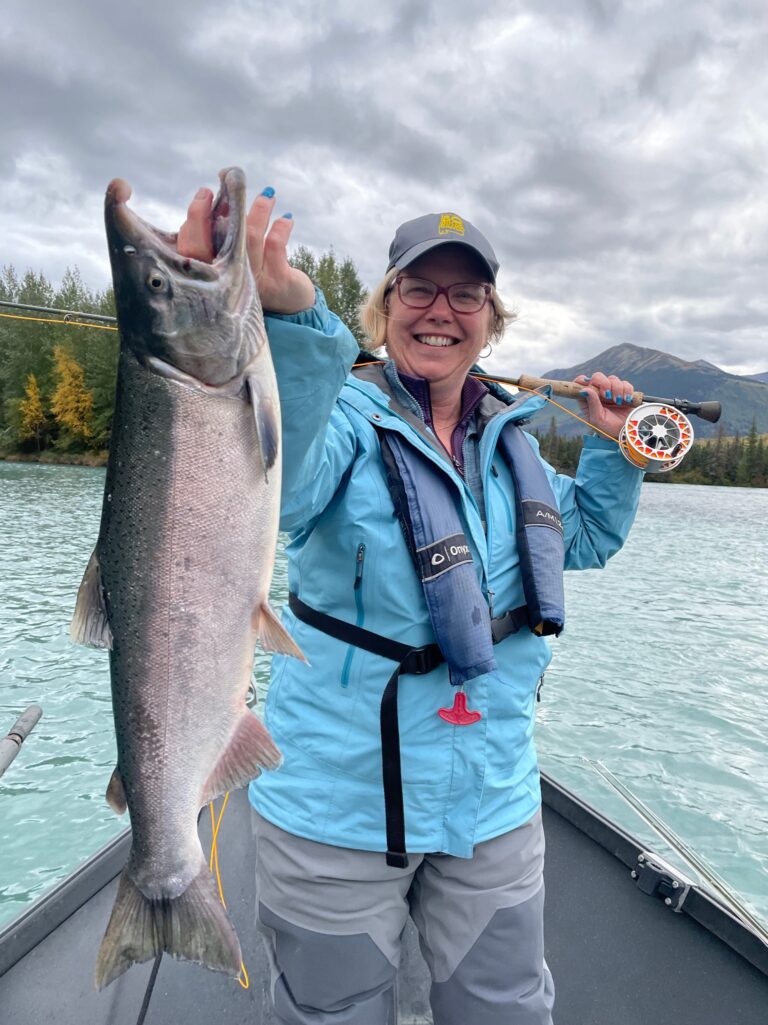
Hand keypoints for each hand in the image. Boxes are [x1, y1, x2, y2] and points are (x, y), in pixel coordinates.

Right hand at [177, 185, 315, 314]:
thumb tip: (219, 194)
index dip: (194, 220)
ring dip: (259, 211)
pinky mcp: (278, 282)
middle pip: (216, 245)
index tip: (206, 193)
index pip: (190, 247)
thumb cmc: (257, 273)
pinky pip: (275, 246)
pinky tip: (286, 218)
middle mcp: (228, 281)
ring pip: (249, 239)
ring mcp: (253, 283)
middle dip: (221, 212)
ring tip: (268, 195)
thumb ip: (222, 233)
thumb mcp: (235, 257)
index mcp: (212, 274)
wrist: (290, 306)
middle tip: (230, 188)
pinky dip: (281, 227)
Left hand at [575, 372, 635, 438]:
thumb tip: (584, 389)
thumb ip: (592, 404)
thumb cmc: (607, 428)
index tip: (588, 384)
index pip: (580, 383)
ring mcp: (611, 391)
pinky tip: (626, 401)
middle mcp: (598, 393)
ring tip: (618, 402)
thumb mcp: (597, 419)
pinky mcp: (624, 391)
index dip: (582, 380)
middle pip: (597, 376)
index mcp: (587, 399)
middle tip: (607, 395)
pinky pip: (625, 384)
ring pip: (612, 379)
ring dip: (616, 389)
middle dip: (603, 383)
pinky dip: (627, 390)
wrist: (625, 433)